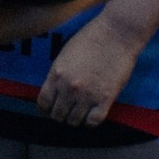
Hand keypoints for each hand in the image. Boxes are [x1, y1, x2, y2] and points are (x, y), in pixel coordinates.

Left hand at [33, 10, 144, 124]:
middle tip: (63, 115)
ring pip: (74, 121)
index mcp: (56, 74)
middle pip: (58, 114)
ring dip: (74, 120)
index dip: (44, 109)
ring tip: (76, 116)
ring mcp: (87, 95)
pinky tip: (90, 117)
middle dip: (58, 116)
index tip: (47, 111)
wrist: (115, 36)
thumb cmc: (89, 39)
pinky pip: (94, 121)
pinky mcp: (106, 99)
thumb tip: (56, 89)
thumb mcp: (64, 55)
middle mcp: (68, 87)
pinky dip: (90, 122)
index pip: (43, 101)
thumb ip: (58, 74)